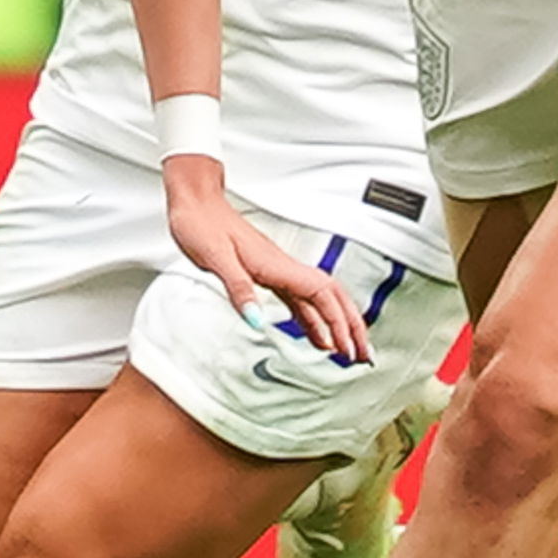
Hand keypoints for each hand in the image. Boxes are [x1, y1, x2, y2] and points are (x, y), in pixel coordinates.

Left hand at [168, 165, 370, 363]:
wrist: (195, 203)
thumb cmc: (202, 225)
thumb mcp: (216, 260)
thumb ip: (239, 290)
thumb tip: (257, 321)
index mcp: (276, 265)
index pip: (321, 294)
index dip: (338, 321)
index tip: (347, 347)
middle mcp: (282, 267)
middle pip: (330, 296)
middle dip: (350, 325)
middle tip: (362, 354)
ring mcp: (277, 270)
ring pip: (318, 299)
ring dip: (335, 324)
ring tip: (344, 351)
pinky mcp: (267, 272)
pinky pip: (298, 299)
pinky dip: (311, 319)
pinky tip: (314, 334)